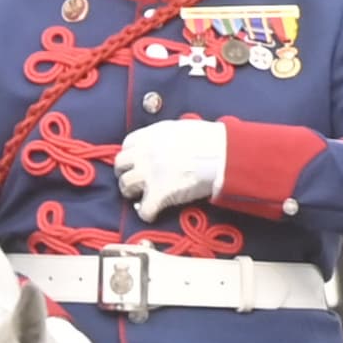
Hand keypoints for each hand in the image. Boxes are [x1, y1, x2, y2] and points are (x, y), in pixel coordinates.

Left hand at [113, 118, 230, 217]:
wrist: (223, 153)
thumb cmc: (208, 140)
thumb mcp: (180, 128)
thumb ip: (165, 136)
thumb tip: (163, 144)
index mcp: (151, 136)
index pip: (127, 145)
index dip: (131, 157)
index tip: (137, 164)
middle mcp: (145, 153)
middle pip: (120, 165)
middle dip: (126, 174)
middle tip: (136, 181)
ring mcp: (150, 174)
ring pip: (125, 186)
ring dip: (132, 192)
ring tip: (142, 196)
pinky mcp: (160, 193)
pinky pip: (144, 210)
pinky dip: (146, 213)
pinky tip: (152, 213)